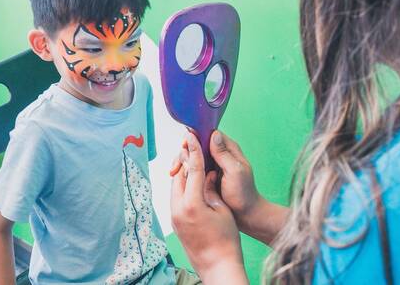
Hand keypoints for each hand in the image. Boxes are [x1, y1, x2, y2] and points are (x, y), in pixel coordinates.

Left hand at [171, 134, 248, 282]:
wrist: (217, 265)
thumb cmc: (226, 239)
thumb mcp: (222, 209)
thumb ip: (210, 188)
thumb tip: (205, 173)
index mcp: (192, 204)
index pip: (192, 169)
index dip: (193, 150)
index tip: (191, 135)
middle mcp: (178, 209)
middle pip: (179, 175)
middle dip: (185, 159)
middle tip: (191, 144)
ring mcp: (174, 216)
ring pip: (175, 186)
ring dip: (183, 173)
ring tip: (192, 160)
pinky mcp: (174, 222)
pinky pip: (175, 197)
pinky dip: (182, 186)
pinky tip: (191, 182)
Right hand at [172, 130, 288, 244]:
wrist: (245, 215)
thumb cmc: (243, 194)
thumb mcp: (235, 172)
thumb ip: (224, 154)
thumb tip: (213, 134)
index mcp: (229, 149)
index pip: (209, 134)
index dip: (196, 137)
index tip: (185, 145)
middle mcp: (220, 154)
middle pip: (198, 144)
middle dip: (186, 151)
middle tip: (178, 164)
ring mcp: (212, 165)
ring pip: (193, 156)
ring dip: (183, 161)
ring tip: (173, 172)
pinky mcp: (207, 175)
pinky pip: (193, 168)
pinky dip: (184, 170)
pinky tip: (176, 176)